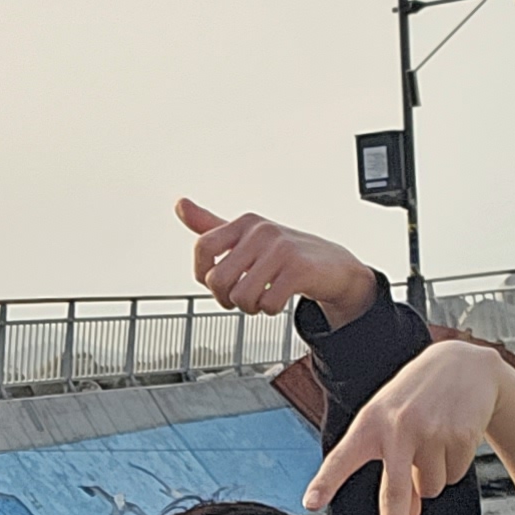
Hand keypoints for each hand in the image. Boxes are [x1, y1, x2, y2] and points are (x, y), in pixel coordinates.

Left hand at [178, 199, 382, 321]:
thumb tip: (180, 204)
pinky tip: (278, 300)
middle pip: (217, 279)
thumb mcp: (246, 237)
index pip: (203, 248)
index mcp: (245, 223)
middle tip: (241, 298)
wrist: (334, 267)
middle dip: (226, 299)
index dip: (203, 274)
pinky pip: (267, 303)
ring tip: (261, 299)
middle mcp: (261, 231)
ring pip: (240, 296)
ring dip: (249, 307)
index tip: (218, 283)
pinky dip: (269, 310)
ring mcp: (281, 249)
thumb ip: (211, 226)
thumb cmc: (285, 255)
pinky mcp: (299, 269)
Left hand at [303, 339, 513, 514]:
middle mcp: (399, 427)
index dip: (327, 481)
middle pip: (394, 491)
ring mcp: (432, 431)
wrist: (463, 364)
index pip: (343, 457)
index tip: (311, 502)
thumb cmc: (416, 397)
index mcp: (372, 422)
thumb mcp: (394, 424)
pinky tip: (451, 437)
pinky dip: (452, 466)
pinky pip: (452, 476)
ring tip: (432, 441)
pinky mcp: (461, 436)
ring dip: (430, 478)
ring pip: (429, 489)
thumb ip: (392, 470)